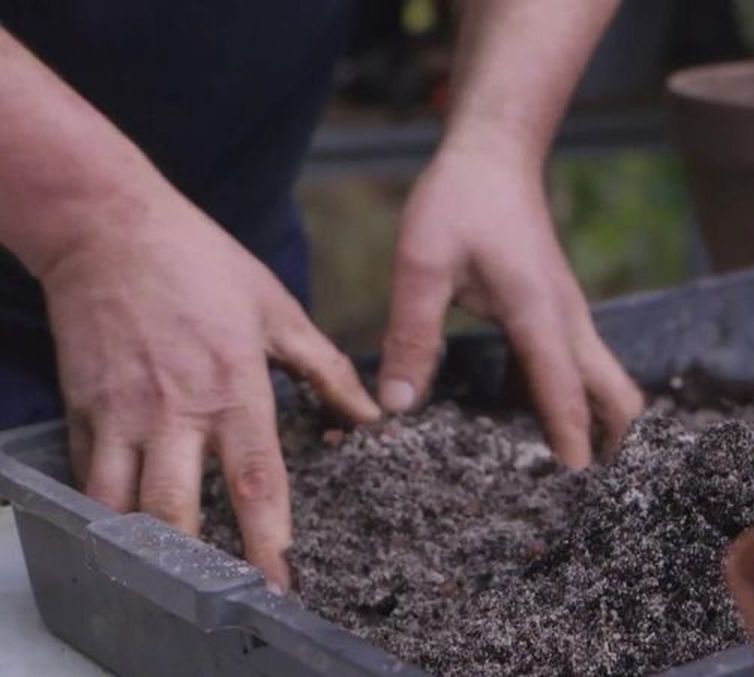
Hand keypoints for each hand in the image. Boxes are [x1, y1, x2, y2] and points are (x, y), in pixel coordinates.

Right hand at [38, 195, 379, 589]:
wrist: (109, 227)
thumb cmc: (202, 264)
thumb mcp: (277, 310)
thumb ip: (326, 370)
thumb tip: (370, 414)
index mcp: (234, 388)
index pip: (257, 482)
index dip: (270, 541)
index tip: (281, 583)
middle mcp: (175, 411)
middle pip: (178, 511)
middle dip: (197, 564)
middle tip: (222, 597)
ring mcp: (120, 412)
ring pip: (121, 505)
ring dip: (143, 547)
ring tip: (168, 578)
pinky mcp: (80, 407)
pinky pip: (87, 474)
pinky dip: (103, 507)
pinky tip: (123, 527)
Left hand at [378, 146, 643, 467]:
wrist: (495, 154)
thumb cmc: (460, 201)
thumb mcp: (422, 264)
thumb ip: (412, 334)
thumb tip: (397, 405)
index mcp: (539, 314)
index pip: (566, 394)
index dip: (572, 447)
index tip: (576, 496)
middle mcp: (568, 321)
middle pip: (616, 396)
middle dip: (613, 445)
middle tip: (587, 495)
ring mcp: (570, 318)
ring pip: (606, 385)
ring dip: (599, 427)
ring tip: (569, 480)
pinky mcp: (559, 314)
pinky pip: (582, 370)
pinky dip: (578, 403)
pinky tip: (543, 428)